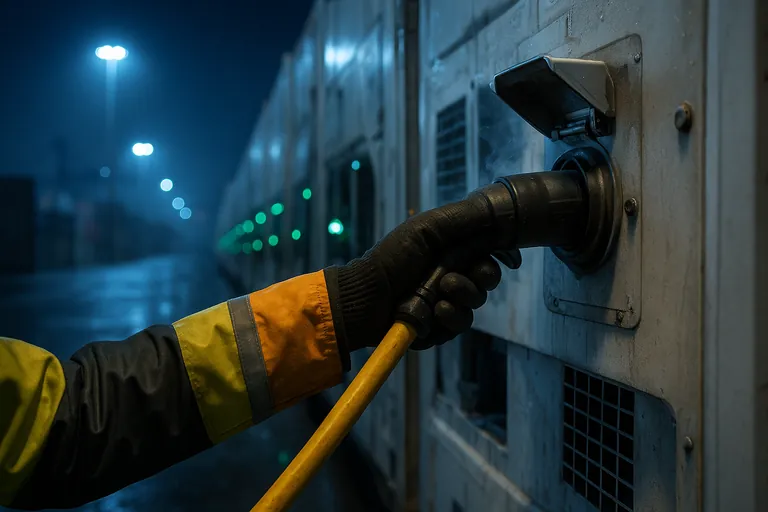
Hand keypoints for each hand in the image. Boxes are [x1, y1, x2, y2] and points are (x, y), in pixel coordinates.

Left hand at [324, 196, 519, 368]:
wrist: (367, 296)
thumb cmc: (393, 257)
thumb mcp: (427, 228)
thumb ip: (464, 218)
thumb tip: (500, 211)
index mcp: (450, 250)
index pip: (488, 253)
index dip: (497, 256)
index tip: (501, 258)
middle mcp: (451, 274)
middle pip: (488, 278)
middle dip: (480, 277)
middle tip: (455, 277)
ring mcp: (446, 302)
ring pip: (476, 302)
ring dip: (463, 295)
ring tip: (441, 293)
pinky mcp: (440, 327)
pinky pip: (461, 324)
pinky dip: (451, 317)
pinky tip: (436, 312)